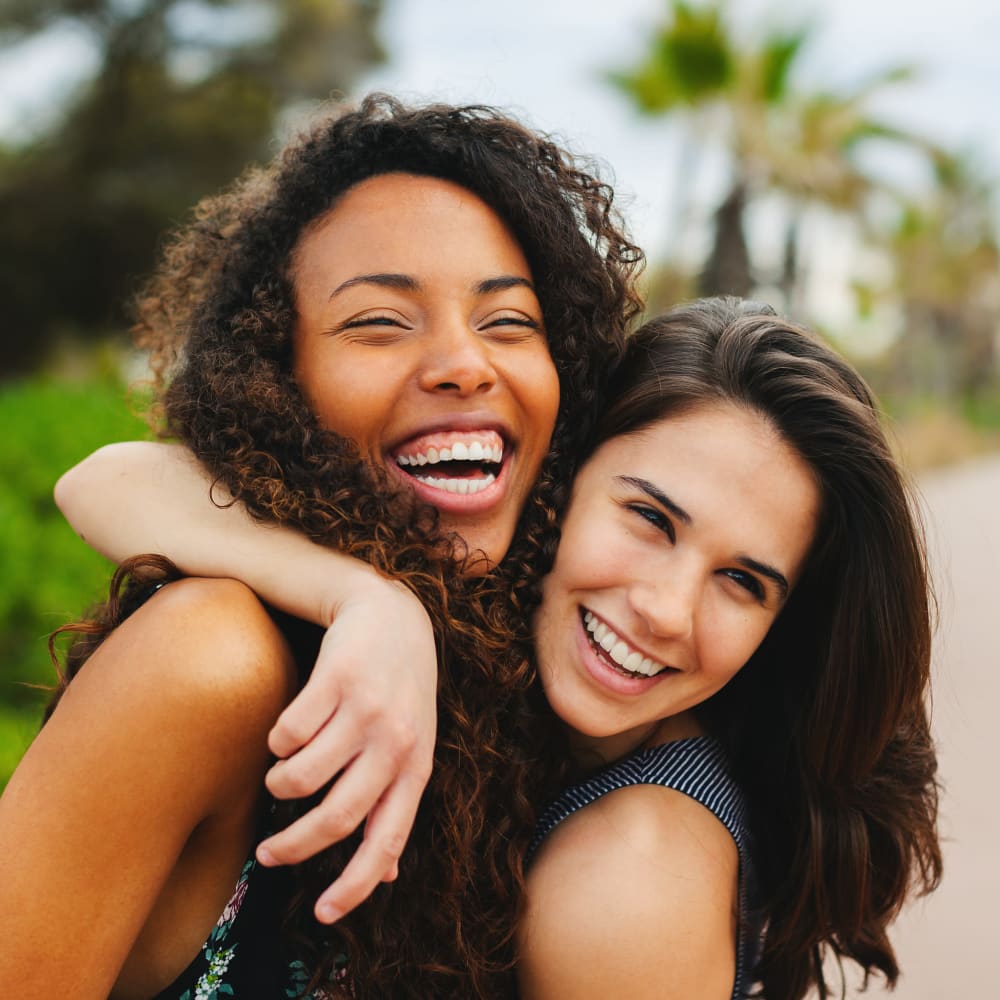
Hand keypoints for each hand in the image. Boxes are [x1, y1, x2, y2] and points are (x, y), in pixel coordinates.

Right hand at [255, 577, 436, 923]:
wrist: (391, 615)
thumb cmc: (399, 692)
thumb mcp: (412, 747)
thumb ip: (395, 805)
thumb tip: (386, 876)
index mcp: (416, 766)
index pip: (386, 839)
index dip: (354, 884)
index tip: (322, 914)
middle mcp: (396, 741)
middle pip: (334, 816)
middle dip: (293, 846)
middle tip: (267, 854)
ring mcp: (367, 708)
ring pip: (301, 776)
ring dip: (279, 785)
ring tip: (279, 778)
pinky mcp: (337, 678)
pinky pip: (287, 732)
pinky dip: (277, 742)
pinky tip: (287, 733)